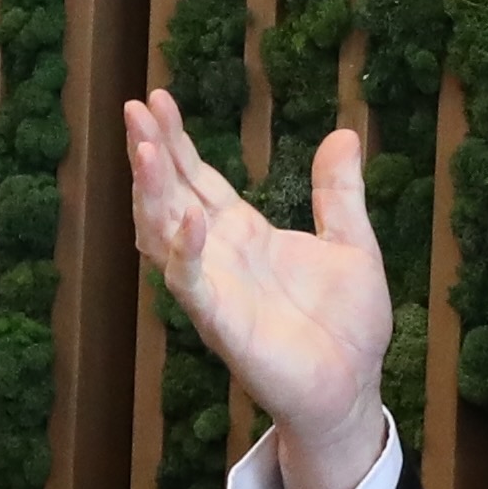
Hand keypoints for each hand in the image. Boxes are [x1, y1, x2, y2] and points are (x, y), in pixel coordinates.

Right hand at [124, 94, 394, 488]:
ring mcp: (216, 291)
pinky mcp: (225, 327)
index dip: (176, 141)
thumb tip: (344, 133)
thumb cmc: (347, 325)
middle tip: (134, 110)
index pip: (198, 178)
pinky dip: (185, 255)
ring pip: (166, 237)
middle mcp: (218, 258)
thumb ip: (339, 194)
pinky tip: (185, 220)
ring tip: (143, 151)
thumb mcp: (353, 244)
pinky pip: (194, 288)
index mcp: (244, 235)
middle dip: (151, 155)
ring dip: (152, 195)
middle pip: (171, 197)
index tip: (157, 100)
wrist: (353, 388)